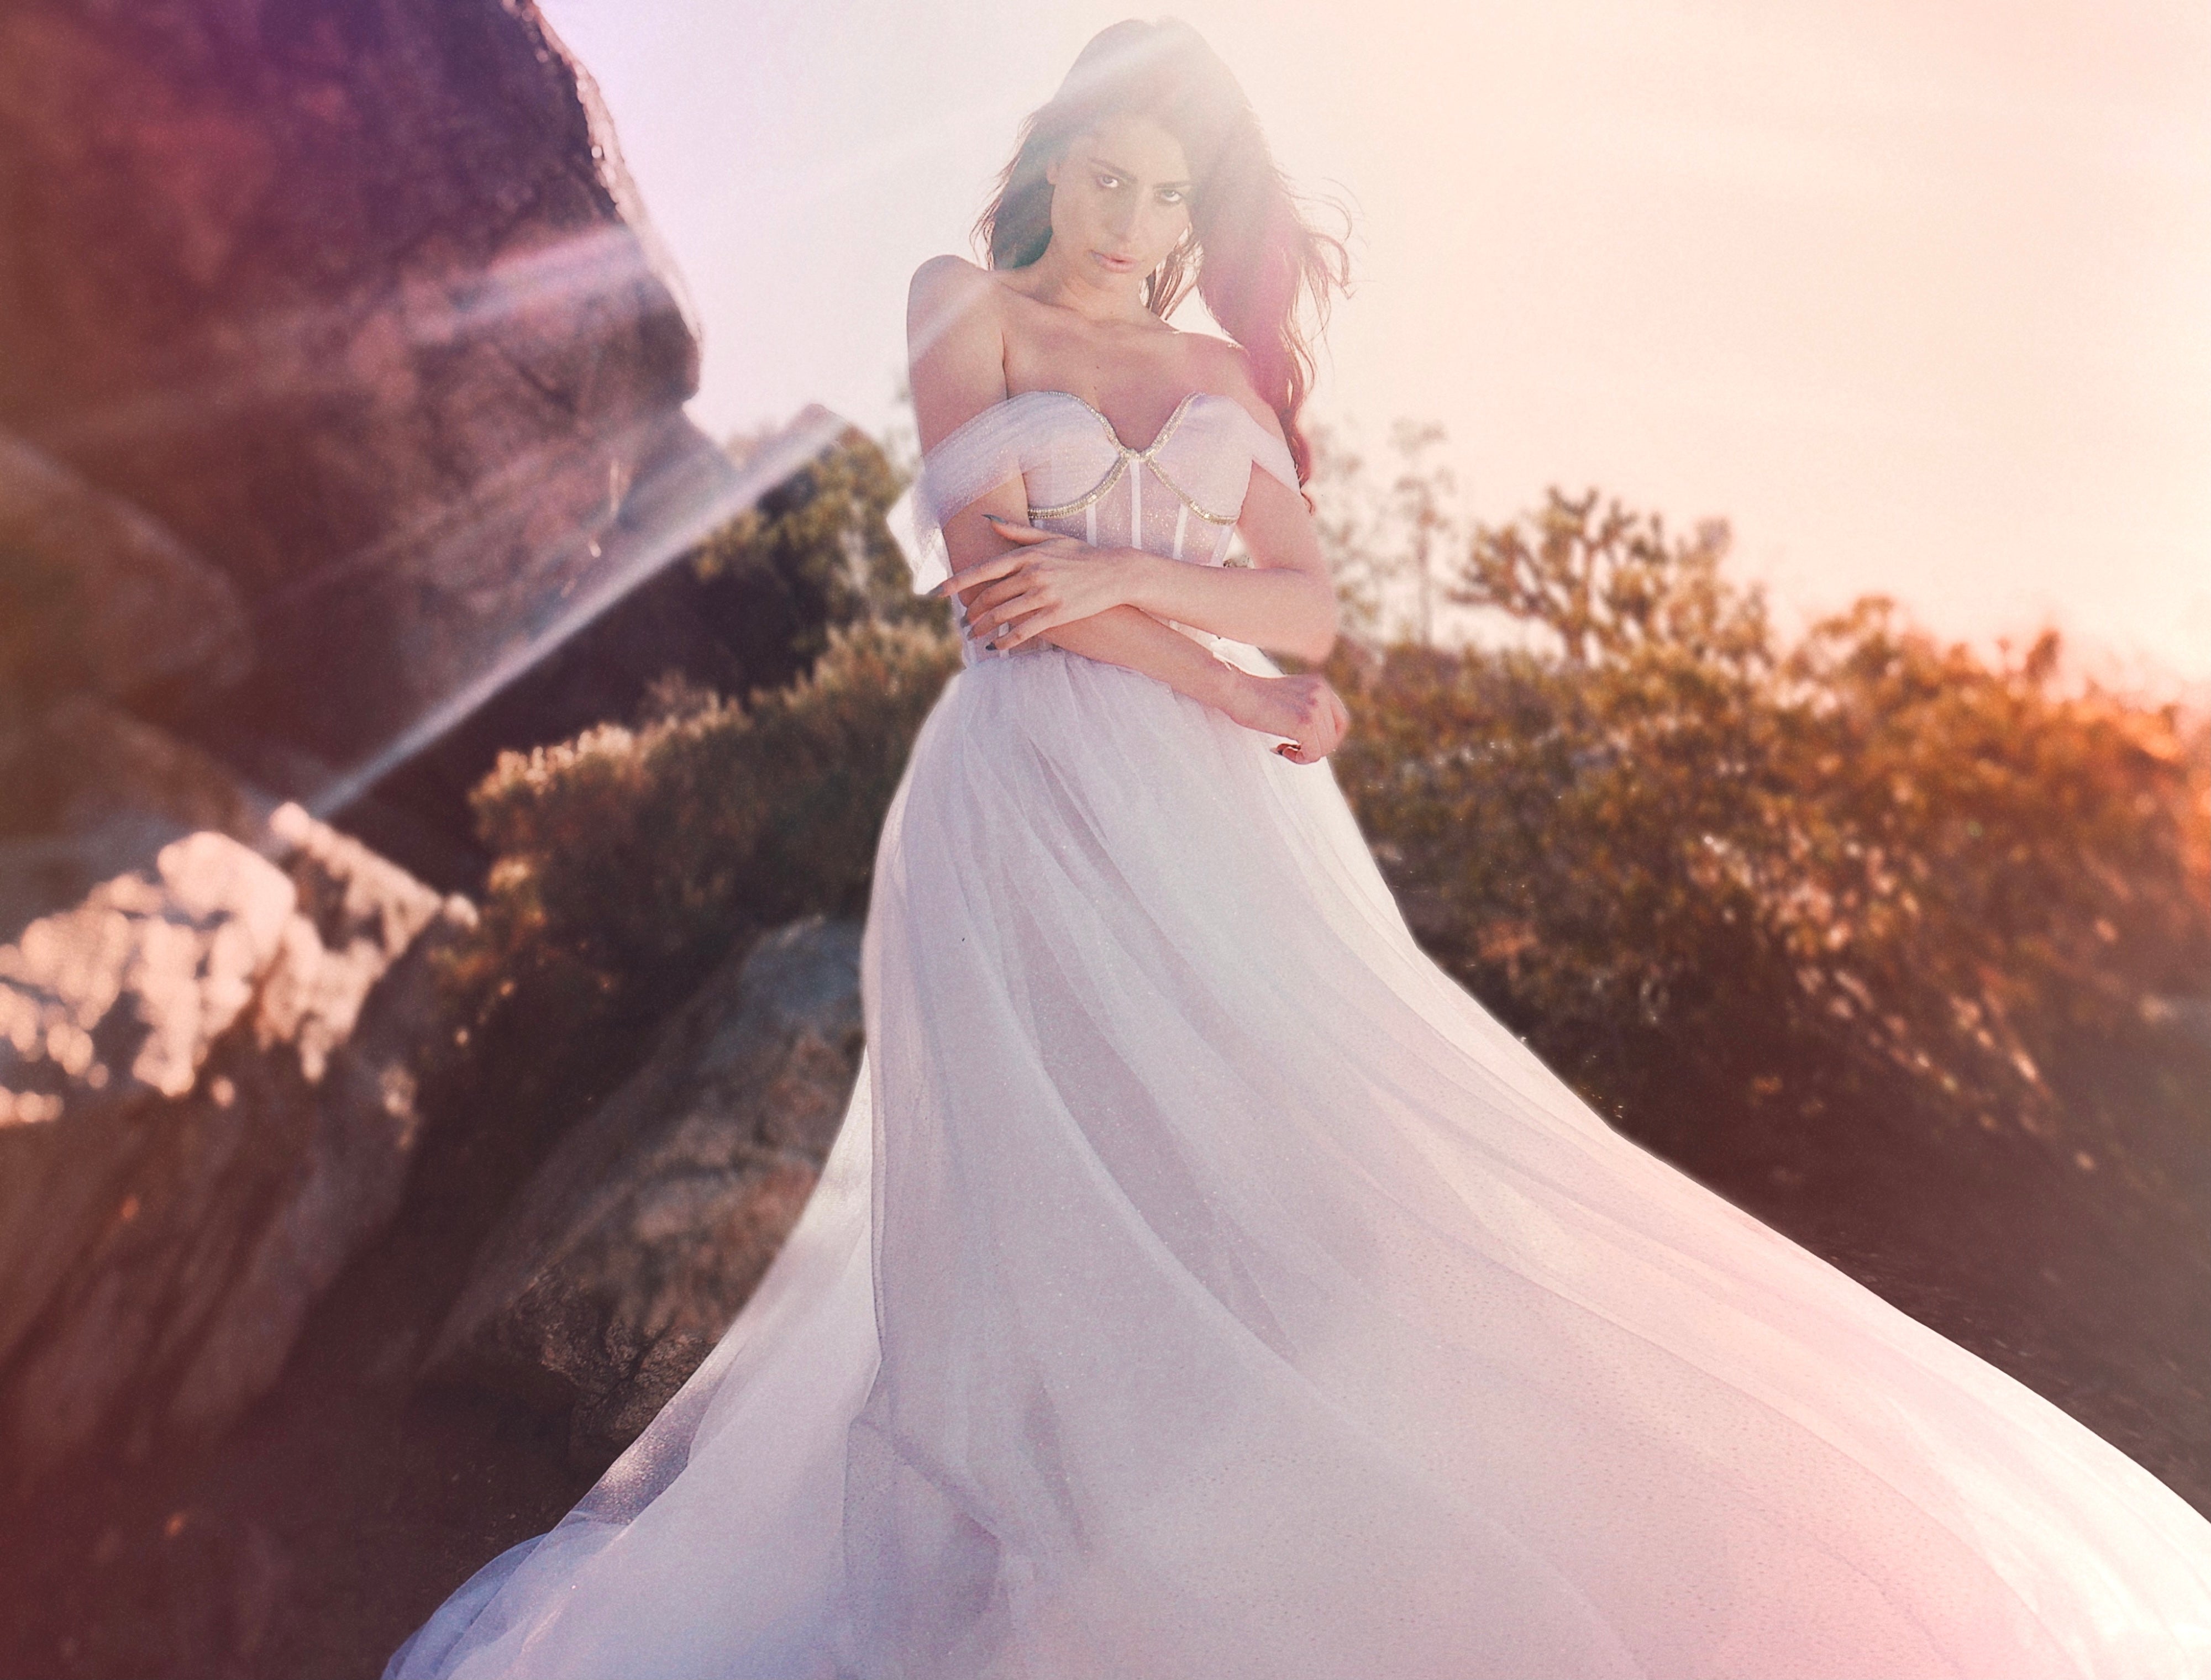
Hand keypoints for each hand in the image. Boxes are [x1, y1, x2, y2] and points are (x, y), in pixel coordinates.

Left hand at [941, 516, 1144, 649]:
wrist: (1115, 572)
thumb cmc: (1082, 554)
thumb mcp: (1050, 537)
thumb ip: (1017, 532)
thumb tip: (987, 520)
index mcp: (1027, 555)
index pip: (984, 570)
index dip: (958, 582)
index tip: (939, 592)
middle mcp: (1032, 573)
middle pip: (990, 596)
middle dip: (972, 611)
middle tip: (963, 621)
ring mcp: (1044, 594)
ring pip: (1002, 615)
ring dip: (983, 628)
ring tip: (973, 635)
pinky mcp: (1056, 614)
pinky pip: (1023, 631)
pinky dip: (1006, 641)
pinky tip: (996, 646)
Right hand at [1225, 670, 1350, 763]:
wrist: (1235, 689)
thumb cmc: (1253, 697)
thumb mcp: (1288, 697)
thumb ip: (1306, 709)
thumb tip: (1318, 740)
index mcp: (1320, 685)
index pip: (1341, 721)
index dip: (1327, 739)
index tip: (1305, 744)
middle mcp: (1322, 693)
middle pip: (1333, 737)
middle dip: (1313, 749)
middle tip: (1289, 748)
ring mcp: (1315, 707)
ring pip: (1324, 748)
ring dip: (1303, 754)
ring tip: (1282, 747)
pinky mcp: (1305, 722)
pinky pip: (1313, 754)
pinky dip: (1299, 758)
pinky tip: (1280, 749)